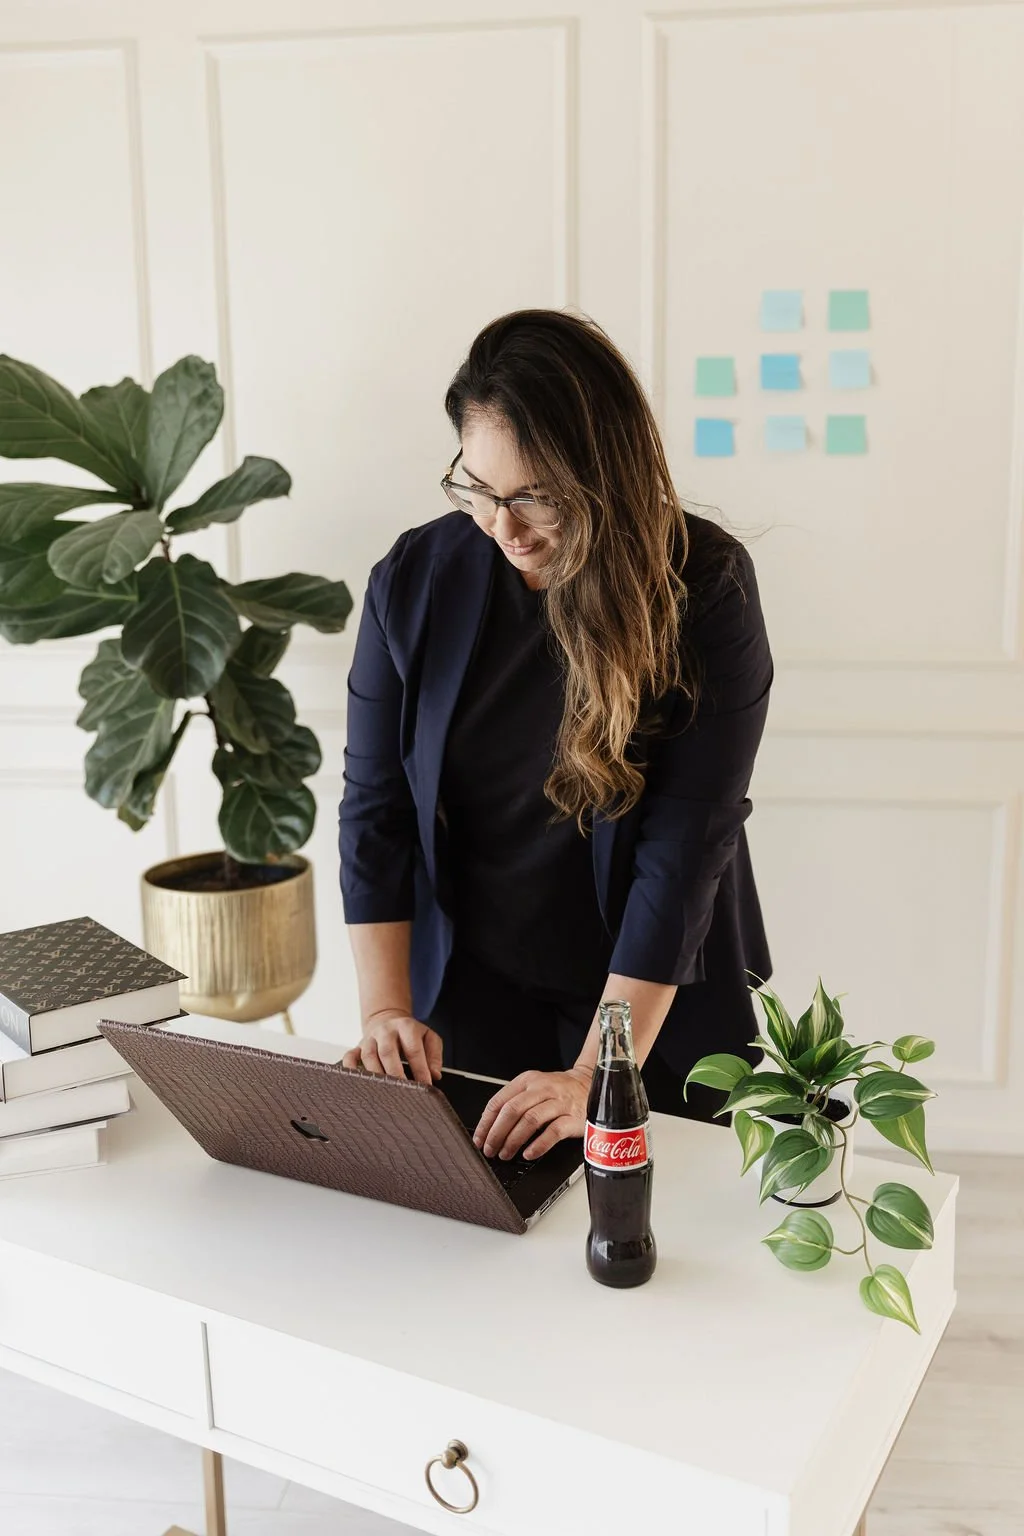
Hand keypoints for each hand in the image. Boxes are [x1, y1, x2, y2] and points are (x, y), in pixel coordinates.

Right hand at [341, 1011, 442, 1086]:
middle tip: (404, 1091)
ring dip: (376, 1074)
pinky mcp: (357, 1047)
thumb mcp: (429, 1037)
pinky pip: (349, 1057)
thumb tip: (434, 1074)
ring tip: (385, 1091)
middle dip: (396, 1073)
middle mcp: (385, 1031)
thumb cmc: (410, 1034)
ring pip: (369, 1056)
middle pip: (388, 1051)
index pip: (413, 1049)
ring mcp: (370, 1039)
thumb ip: (434, 1055)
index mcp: (406, 1027)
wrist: (388, 1020)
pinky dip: (351, 1069)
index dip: (419, 1068)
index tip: (425, 1085)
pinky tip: (358, 1082)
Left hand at [473, 1067, 591, 1161]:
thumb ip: (515, 1103)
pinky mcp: (574, 1117)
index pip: (499, 1101)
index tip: (479, 1139)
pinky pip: (554, 1131)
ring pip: (530, 1120)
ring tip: (506, 1154)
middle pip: (512, 1110)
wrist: (592, 1085)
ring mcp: (559, 1102)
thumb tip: (490, 1128)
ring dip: (514, 1140)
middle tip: (490, 1150)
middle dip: (497, 1133)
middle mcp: (542, 1088)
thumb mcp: (535, 1088)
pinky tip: (529, 1153)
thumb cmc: (559, 1091)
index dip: (486, 1123)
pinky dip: (539, 1145)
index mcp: (528, 1080)